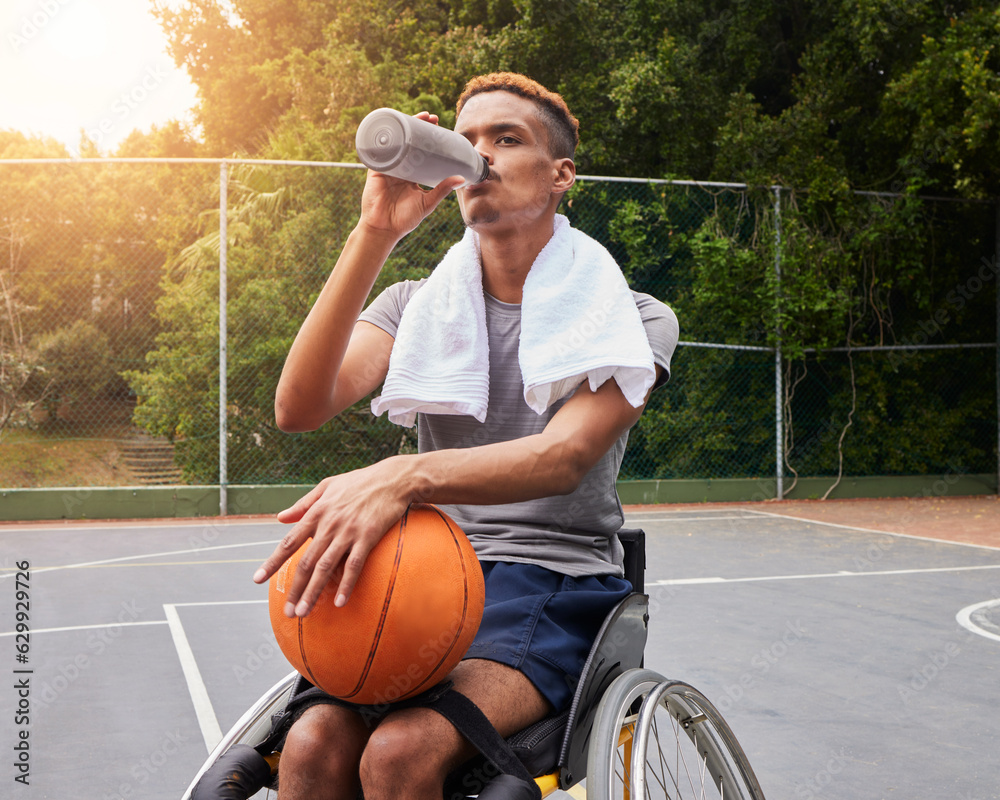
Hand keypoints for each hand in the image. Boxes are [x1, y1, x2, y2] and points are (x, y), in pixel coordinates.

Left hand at [252, 458, 416, 616]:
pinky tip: (340, 602)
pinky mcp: (368, 537)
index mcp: (316, 512)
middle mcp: (328, 525)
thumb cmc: (359, 481)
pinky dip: (346, 585)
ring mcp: (348, 532)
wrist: (392, 478)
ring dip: (313, 592)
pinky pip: (354, 565)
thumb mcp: (327, 486)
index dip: (272, 562)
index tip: (258, 580)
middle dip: (295, 589)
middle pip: (306, 562)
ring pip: (326, 567)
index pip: (289, 542)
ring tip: (304, 612)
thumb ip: (303, 504)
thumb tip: (280, 518)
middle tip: (288, 612)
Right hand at [358, 112, 464, 240]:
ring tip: (418, 117)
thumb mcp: (427, 202)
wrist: (384, 229)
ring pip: (396, 141)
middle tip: (431, 118)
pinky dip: (385, 138)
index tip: (438, 126)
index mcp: (411, 174)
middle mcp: (399, 167)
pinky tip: (393, 126)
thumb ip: (442, 190)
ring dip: (404, 127)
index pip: (420, 151)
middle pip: (409, 142)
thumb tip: (461, 178)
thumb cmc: (404, 219)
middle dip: (418, 127)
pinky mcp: (376, 169)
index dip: (428, 138)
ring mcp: (388, 167)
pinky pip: (380, 150)